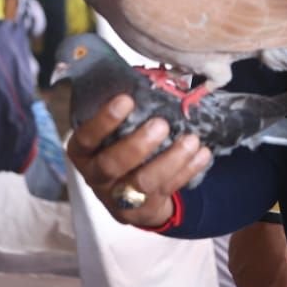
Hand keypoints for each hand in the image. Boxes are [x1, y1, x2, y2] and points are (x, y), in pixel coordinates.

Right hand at [66, 94, 211, 228]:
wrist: (129, 191)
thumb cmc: (120, 145)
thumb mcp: (114, 129)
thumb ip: (125, 109)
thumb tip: (148, 75)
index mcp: (84, 151)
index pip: (87, 137)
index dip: (104, 120)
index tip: (126, 99)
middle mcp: (96, 176)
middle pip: (112, 165)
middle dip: (137, 145)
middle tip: (161, 124)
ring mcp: (118, 198)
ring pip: (142, 183)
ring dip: (170, 160)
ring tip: (191, 140)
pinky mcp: (142, 211)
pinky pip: (167, 191)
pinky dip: (187, 171)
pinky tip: (202, 154)